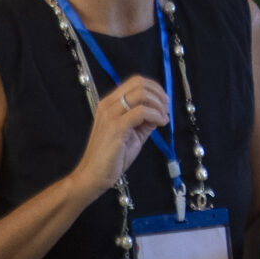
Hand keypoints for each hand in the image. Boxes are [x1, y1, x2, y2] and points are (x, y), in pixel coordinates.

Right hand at [71, 75, 169, 200]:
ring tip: (163, 118)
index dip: (154, 88)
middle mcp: (108, 106)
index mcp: (109, 104)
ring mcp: (110, 115)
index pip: (135, 82)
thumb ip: (145, 121)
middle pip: (139, 83)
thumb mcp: (133, 134)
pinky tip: (160, 123)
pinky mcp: (116, 127)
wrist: (93, 175)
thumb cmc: (111, 157)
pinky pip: (141, 112)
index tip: (164, 101)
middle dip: (158, 93)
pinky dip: (156, 115)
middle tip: (166, 108)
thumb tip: (160, 112)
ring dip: (159, 104)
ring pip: (141, 94)